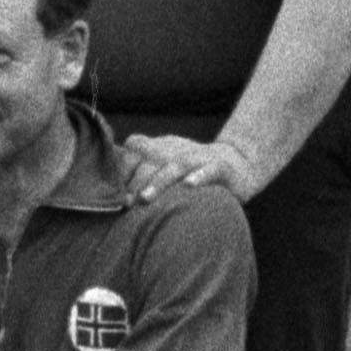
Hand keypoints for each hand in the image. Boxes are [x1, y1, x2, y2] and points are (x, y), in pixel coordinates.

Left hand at [123, 131, 266, 201]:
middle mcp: (176, 149)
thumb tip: (114, 196)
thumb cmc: (192, 173)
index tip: (111, 193)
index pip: (133, 149)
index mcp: (160, 147)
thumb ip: (141, 174)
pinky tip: (189, 186)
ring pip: (175, 166)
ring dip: (159, 182)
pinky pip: (210, 170)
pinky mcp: (221, 166)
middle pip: (150, 161)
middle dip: (135, 182)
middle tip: (125, 204)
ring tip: (145, 199)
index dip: (121, 170)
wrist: (239, 163)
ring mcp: (198, 157)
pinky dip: (200, 176)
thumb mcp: (165, 168)